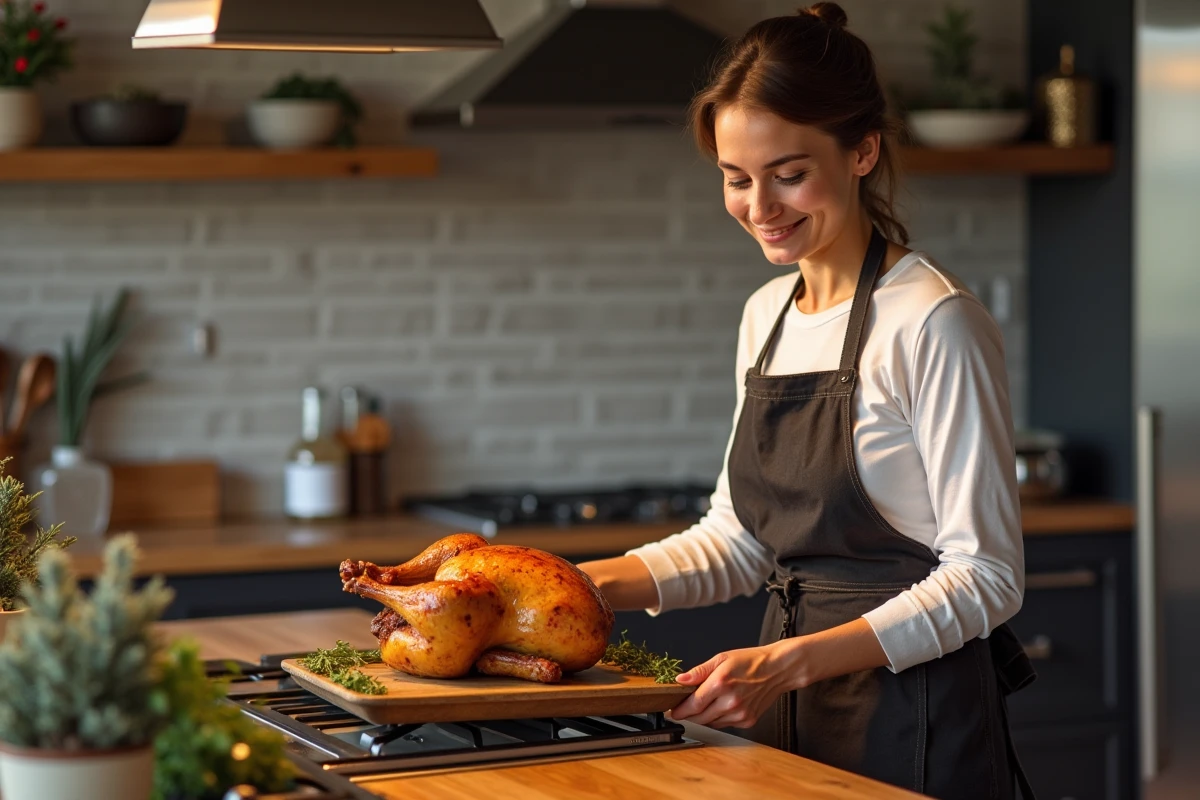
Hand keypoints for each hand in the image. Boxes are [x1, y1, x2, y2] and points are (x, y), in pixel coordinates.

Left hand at [667, 619, 890, 729]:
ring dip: (703, 716)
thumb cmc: (750, 661)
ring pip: (711, 722)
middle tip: (683, 708)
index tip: (672, 710)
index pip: (692, 704)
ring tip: (706, 703)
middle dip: (689, 714)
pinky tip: (721, 706)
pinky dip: (718, 718)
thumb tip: (680, 680)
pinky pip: (725, 724)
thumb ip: (699, 671)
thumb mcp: (721, 658)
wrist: (777, 669)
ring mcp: (739, 713)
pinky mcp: (747, 720)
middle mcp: (730, 701)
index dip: (679, 710)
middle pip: (700, 717)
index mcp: (720, 683)